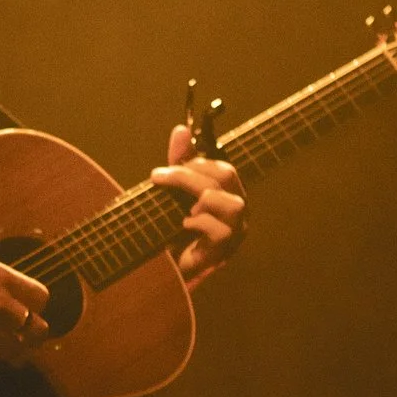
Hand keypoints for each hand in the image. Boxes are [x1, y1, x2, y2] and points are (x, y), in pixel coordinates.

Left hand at [152, 125, 246, 282]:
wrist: (164, 267)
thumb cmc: (171, 228)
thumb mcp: (172, 191)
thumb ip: (179, 162)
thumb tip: (181, 130)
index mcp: (227, 192)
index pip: (222, 167)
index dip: (193, 162)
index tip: (162, 171)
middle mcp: (236, 208)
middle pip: (225, 176)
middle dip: (188, 174)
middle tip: (160, 179)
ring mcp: (235, 230)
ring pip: (231, 202)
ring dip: (200, 197)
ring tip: (179, 205)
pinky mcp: (226, 250)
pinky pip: (221, 230)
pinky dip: (199, 223)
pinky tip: (183, 224)